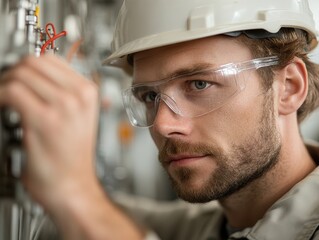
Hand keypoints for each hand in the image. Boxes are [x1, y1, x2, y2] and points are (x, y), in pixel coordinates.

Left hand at [0, 54, 99, 209]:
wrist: (72, 186)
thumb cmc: (72, 156)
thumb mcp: (79, 117)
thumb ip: (63, 93)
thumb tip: (38, 76)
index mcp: (88, 92)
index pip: (51, 58)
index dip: (29, 65)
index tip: (20, 74)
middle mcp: (78, 95)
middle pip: (34, 62)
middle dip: (15, 71)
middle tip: (8, 85)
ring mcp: (64, 106)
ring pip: (21, 73)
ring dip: (6, 83)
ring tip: (5, 98)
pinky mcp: (45, 120)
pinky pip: (12, 92)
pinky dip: (1, 96)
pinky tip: (4, 108)